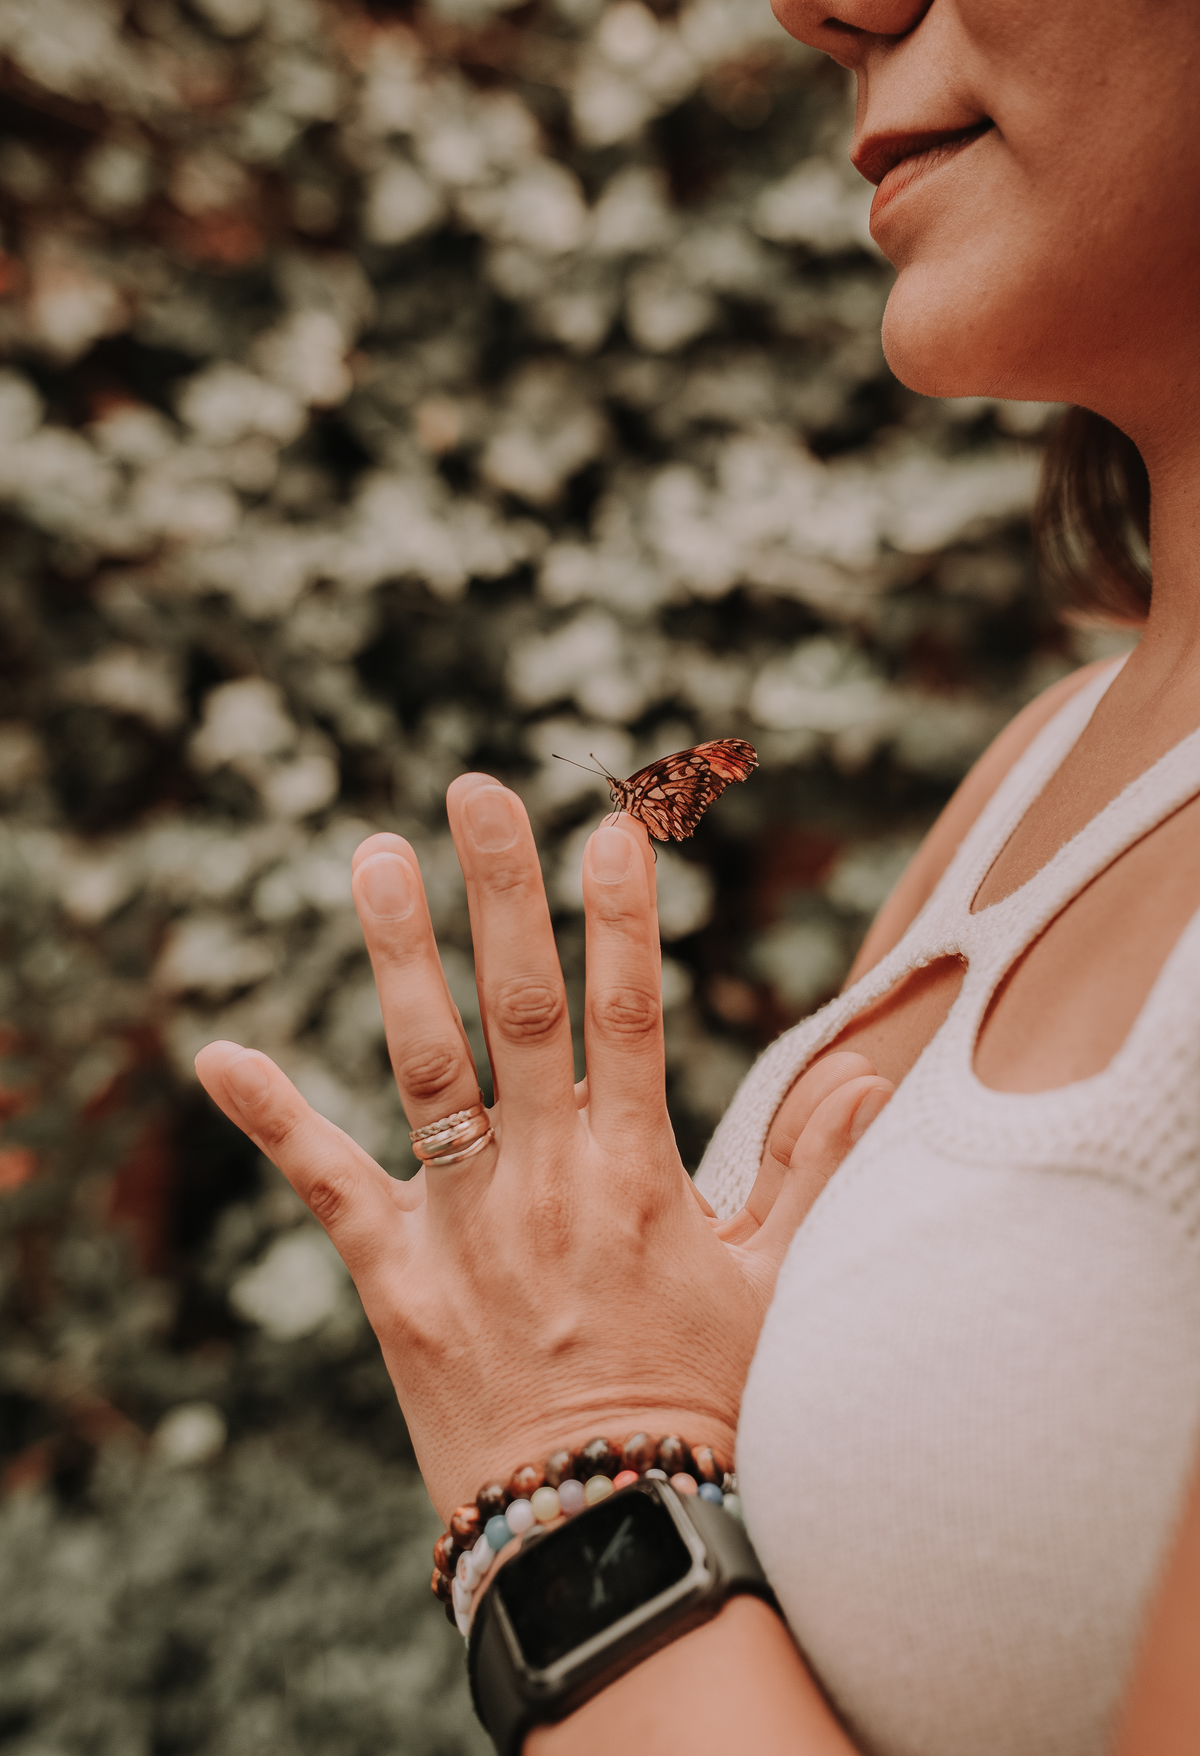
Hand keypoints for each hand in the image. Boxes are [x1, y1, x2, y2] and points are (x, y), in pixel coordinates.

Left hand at [195, 776, 891, 1518]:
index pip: (633, 1014)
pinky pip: (326, 1183)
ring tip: (372, 854)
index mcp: (639, 1173)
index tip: (613, 827)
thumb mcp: (776, 1285)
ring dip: (396, 953)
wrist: (608, 1533)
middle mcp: (548, 1178)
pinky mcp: (397, 1277)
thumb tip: (869, 1071)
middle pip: (521, 1007)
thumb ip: (813, 1169)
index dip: (624, 916)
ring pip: (427, 1063)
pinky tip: (218, 1052)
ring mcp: (466, 1223)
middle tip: (479, 790)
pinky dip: (273, 1115)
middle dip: (503, 890)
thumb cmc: (704, 1405)